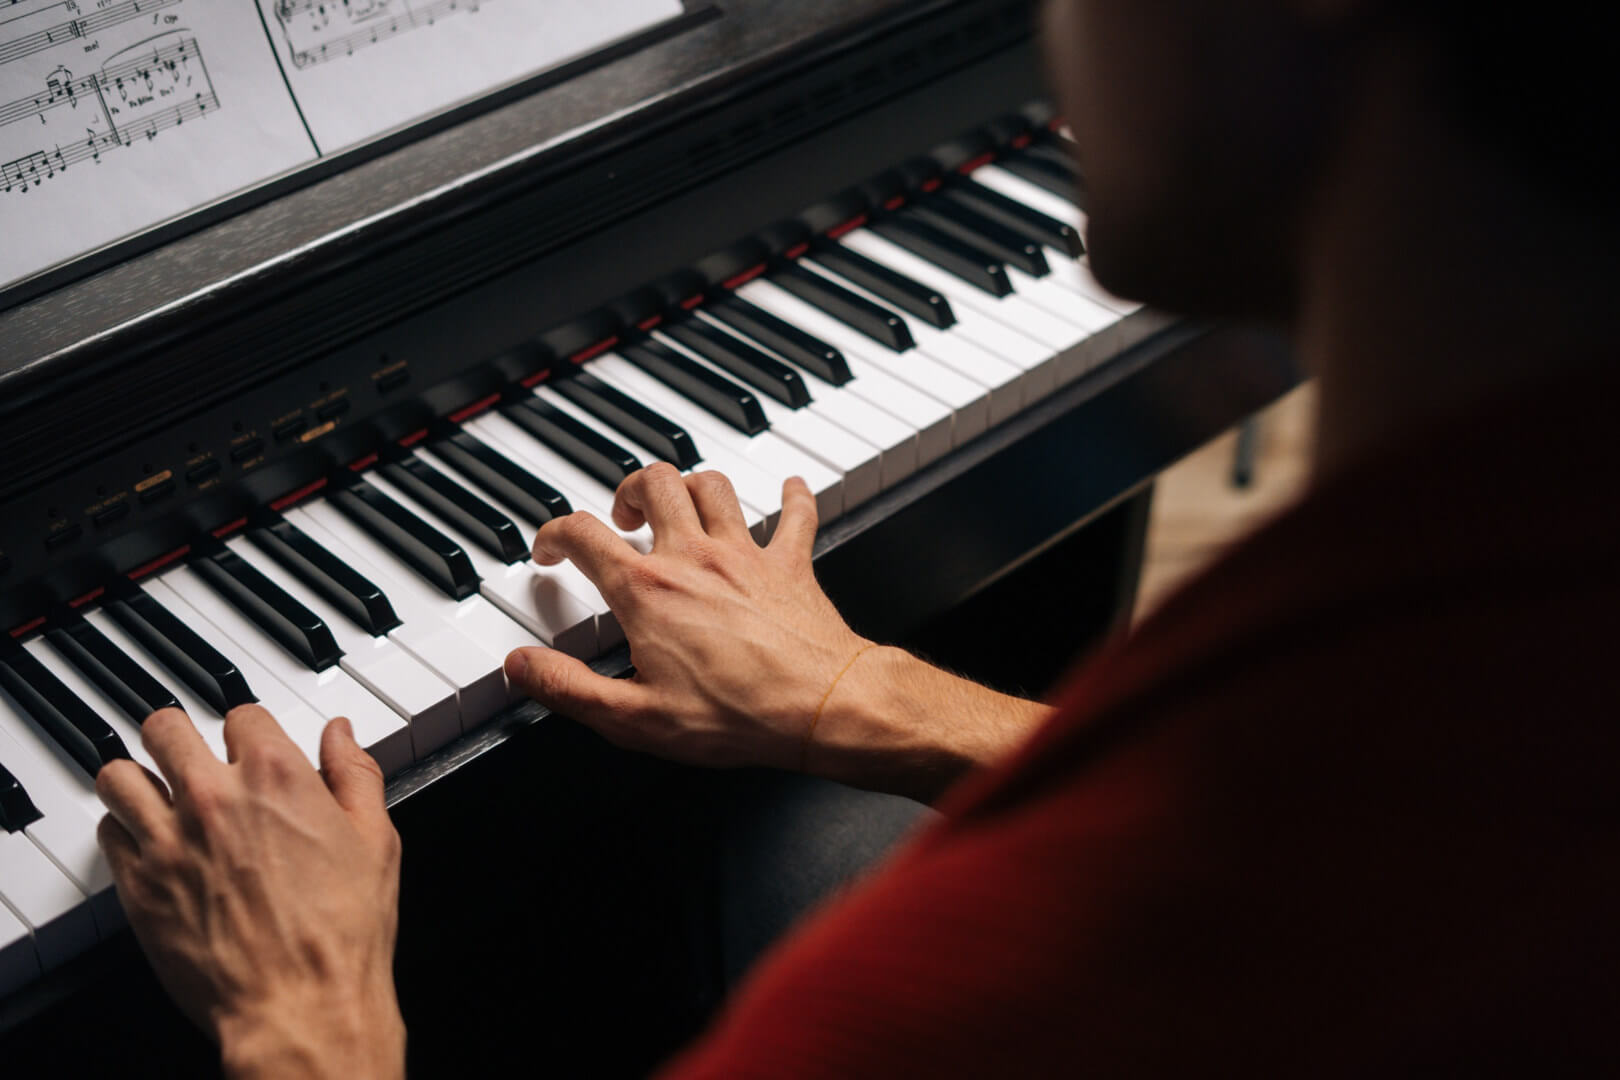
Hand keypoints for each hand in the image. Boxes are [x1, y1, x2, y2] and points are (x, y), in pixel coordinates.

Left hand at [96, 707, 404, 1079]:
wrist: (302, 1003)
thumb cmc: (342, 932)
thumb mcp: (375, 839)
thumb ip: (355, 775)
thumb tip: (340, 735)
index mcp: (277, 776)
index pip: (241, 714)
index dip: (249, 730)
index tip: (250, 747)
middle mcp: (214, 798)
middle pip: (165, 727)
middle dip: (179, 736)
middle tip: (188, 754)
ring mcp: (169, 841)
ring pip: (119, 775)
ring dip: (138, 777)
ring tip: (154, 790)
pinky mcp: (138, 886)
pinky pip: (108, 832)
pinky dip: (123, 829)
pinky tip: (147, 840)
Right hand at [505, 465, 1053, 801]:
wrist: (822, 706)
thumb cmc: (737, 715)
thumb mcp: (634, 719)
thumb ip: (569, 689)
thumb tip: (522, 667)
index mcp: (648, 593)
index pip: (585, 536)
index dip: (555, 534)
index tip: (551, 548)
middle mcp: (694, 558)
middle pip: (654, 484)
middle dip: (630, 490)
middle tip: (624, 516)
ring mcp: (746, 555)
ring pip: (713, 485)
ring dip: (692, 486)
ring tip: (681, 505)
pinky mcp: (791, 564)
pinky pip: (796, 513)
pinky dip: (793, 496)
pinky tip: (791, 488)